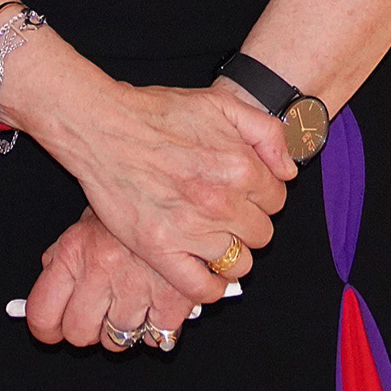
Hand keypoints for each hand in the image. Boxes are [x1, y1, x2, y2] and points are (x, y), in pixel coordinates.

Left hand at [22, 211, 201, 350]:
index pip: (42, 312)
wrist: (189, 185)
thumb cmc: (139, 200)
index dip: (47, 329)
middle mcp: (101, 270)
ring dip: (125, 328)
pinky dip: (159, 328)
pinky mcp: (173, 299)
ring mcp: (137, 287)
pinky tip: (160, 305)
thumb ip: (67, 253)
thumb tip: (50, 277)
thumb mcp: (92, 218)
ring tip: (135, 302)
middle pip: (79, 333)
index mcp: (75, 250)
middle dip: (89, 329)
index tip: (54, 330)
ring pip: (118, 339)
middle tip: (100, 314)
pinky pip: (157, 337)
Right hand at [39, 78, 290, 307]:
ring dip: (231, 254)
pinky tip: (206, 274)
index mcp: (240, 166)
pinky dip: (210, 287)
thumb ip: (267, 133)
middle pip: (261, 234)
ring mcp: (191, 229)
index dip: (261, 195)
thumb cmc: (157, 113)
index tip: (243, 192)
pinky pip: (202, 288)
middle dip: (248, 223)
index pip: (277, 200)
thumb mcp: (221, 103)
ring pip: (238, 264)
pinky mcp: (160, 250)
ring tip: (214, 240)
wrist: (103, 128)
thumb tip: (288, 170)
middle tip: (225, 212)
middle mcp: (221, 202)